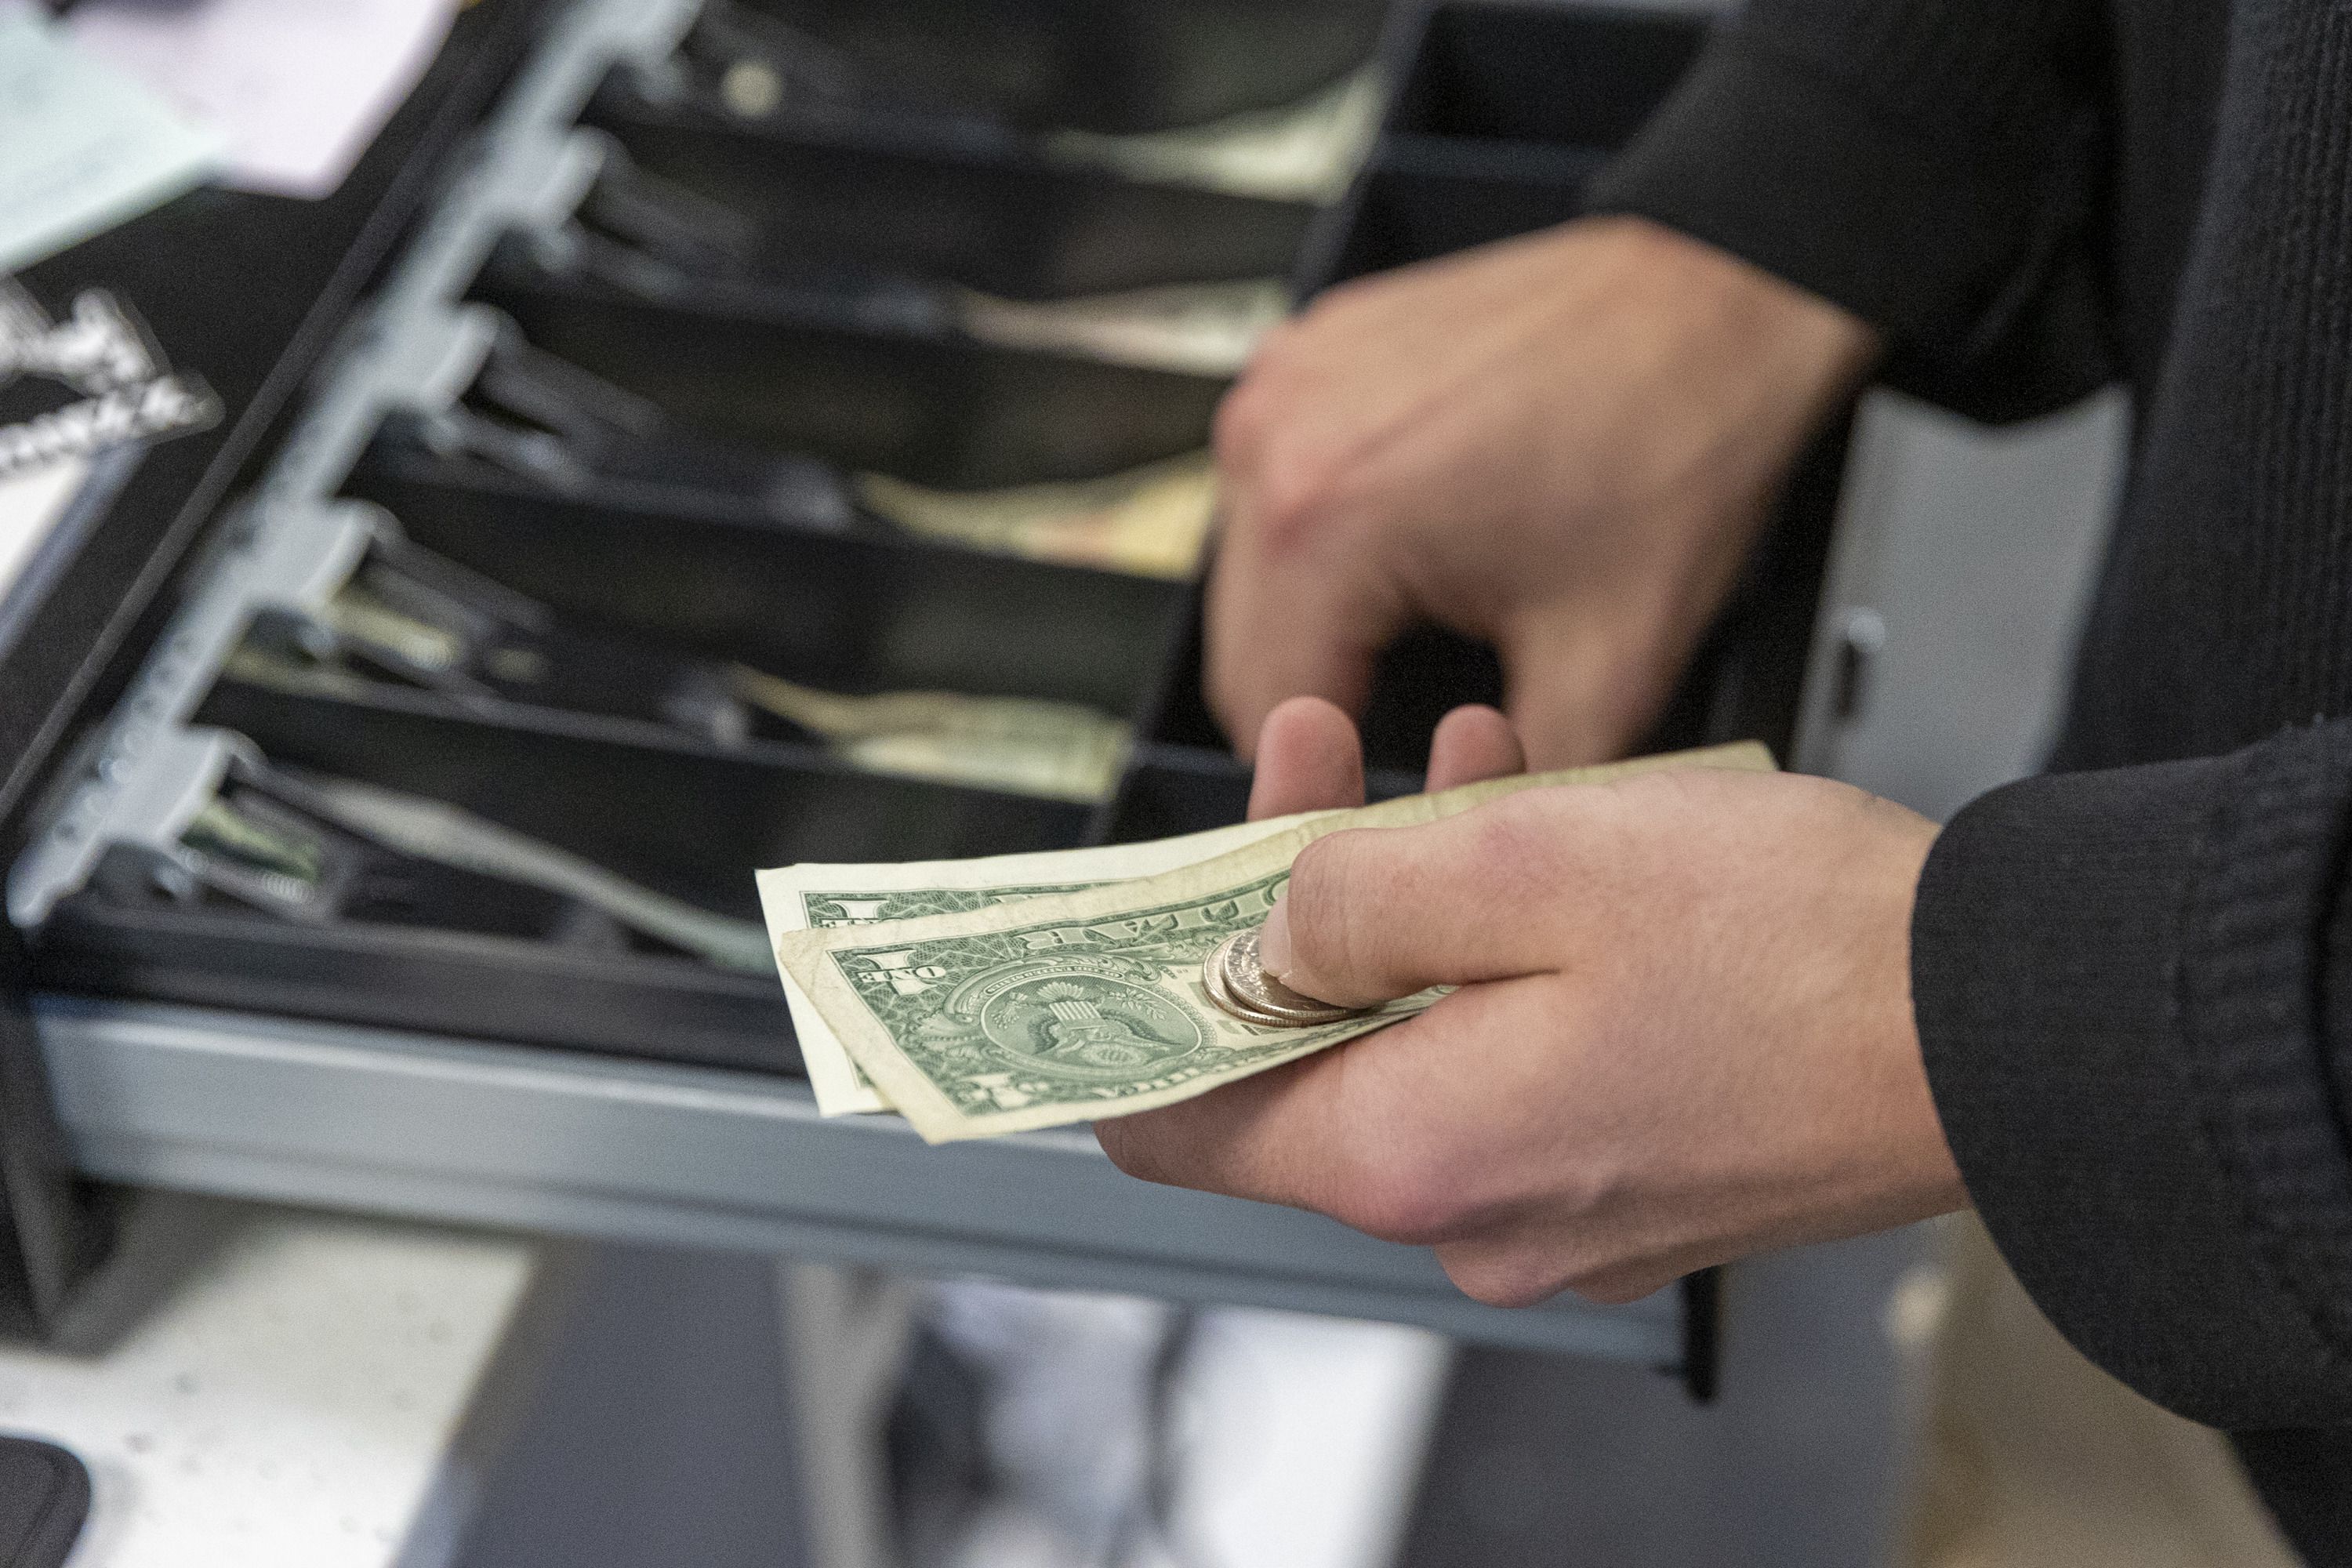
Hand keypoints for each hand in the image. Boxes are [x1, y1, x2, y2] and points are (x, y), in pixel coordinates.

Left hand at [1097, 699, 1963, 1306]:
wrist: (2018, 1024)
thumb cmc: (1797, 948)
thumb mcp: (1529, 863)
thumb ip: (1349, 898)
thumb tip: (1264, 933)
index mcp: (1418, 1155)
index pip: (1183, 1124)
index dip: (1127, 1013)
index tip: (1105, 926)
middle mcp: (1475, 1213)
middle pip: (1304, 1061)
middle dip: (1289, 901)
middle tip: (1303, 763)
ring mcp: (1561, 1206)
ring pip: (1416, 1041)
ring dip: (1408, 903)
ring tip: (1438, 761)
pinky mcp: (1635, 1171)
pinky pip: (1511, 1057)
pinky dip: (1495, 951)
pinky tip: (1528, 826)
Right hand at [1208, 216, 1877, 768]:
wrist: (1721, 294)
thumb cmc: (1675, 441)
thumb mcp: (1609, 666)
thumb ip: (1513, 792)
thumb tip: (1454, 858)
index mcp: (1321, 523)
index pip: (1265, 721)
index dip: (1330, 786)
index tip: (1387, 810)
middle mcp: (1273, 441)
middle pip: (1245, 652)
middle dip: (1329, 707)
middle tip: (1424, 736)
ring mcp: (1282, 385)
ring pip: (1256, 576)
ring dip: (1327, 623)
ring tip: (1433, 633)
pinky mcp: (1307, 355)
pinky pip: (1282, 490)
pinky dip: (1335, 538)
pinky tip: (1422, 543)